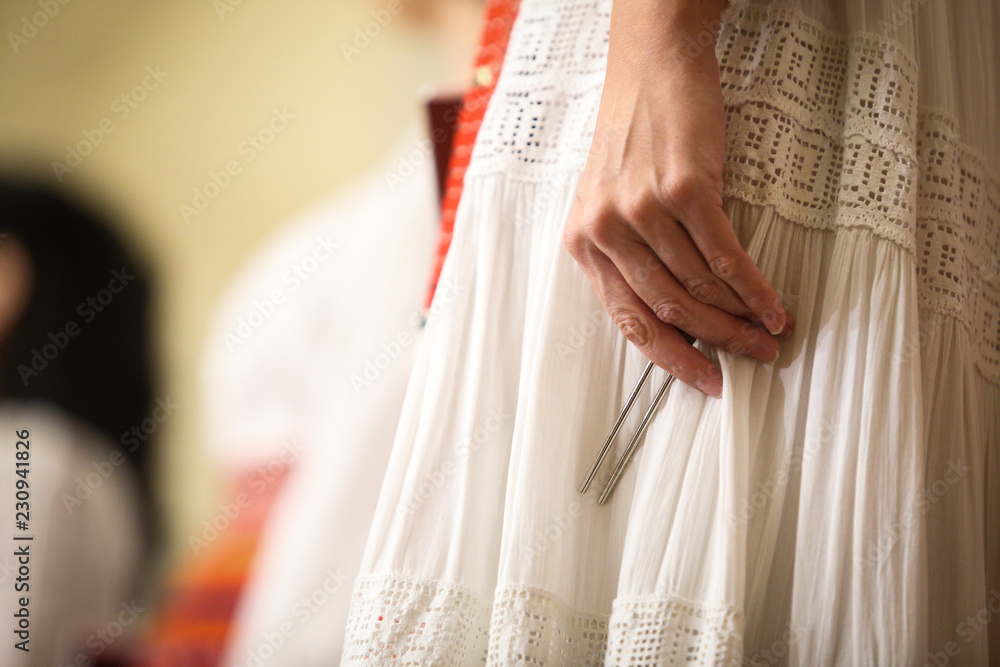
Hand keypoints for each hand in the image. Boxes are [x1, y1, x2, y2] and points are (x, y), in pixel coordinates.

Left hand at [563, 0, 791, 397]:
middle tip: (752, 360)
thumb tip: (682, 314)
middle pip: (667, 309)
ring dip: (740, 319)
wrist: (652, 70)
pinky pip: (724, 257)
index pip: (627, 318)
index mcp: (583, 242)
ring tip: (769, 334)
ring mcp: (642, 210)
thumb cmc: (636, 138)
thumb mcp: (612, 202)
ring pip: (698, 287)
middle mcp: (606, 230)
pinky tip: (773, 306)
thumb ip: (632, 256)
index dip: (670, 357)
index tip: (704, 380)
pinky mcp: (683, 190)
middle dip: (715, 344)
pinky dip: (753, 289)